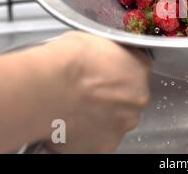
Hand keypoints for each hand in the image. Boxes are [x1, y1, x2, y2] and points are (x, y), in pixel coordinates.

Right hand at [43, 32, 150, 153]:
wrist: (47, 87)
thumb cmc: (67, 61)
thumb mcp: (94, 40)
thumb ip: (106, 54)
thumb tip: (99, 57)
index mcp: (139, 69)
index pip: (136, 69)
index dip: (117, 71)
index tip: (102, 73)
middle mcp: (137, 99)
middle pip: (128, 99)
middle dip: (110, 97)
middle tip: (86, 93)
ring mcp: (121, 125)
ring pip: (114, 122)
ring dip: (99, 117)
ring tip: (73, 109)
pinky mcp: (101, 147)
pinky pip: (95, 142)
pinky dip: (84, 137)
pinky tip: (67, 125)